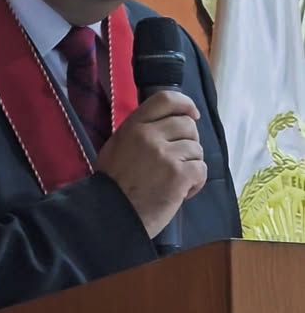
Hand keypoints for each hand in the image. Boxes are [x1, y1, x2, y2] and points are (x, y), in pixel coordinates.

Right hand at [96, 91, 206, 238]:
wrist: (111, 214)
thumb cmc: (113, 183)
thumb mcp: (118, 145)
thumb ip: (141, 131)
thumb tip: (169, 122)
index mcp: (134, 125)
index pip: (166, 99)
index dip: (185, 104)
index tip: (192, 115)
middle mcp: (150, 135)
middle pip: (188, 125)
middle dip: (189, 142)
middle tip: (178, 160)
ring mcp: (166, 155)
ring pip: (197, 149)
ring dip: (191, 165)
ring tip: (176, 180)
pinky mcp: (178, 175)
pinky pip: (201, 169)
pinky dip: (196, 182)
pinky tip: (182, 191)